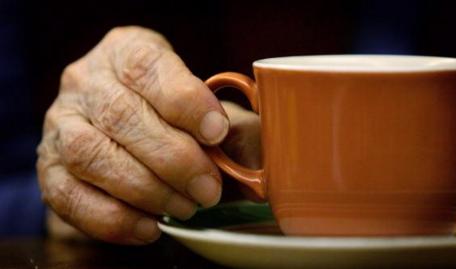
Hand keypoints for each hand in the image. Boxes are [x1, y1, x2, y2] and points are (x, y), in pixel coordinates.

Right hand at [37, 26, 259, 244]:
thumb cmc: (167, 111)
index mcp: (125, 52)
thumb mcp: (196, 100)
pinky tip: (149, 227)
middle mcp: (85, 82)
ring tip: (184, 208)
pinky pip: (69, 196)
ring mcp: (61, 124)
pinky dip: (112, 218)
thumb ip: (219, 123)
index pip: (148, 67)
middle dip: (173, 159)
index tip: (216, 133)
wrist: (117, 125)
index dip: (185, 101)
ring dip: (145, 190)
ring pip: (91, 156)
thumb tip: (250, 161)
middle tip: (208, 189)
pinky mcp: (49, 167)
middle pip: (121, 116)